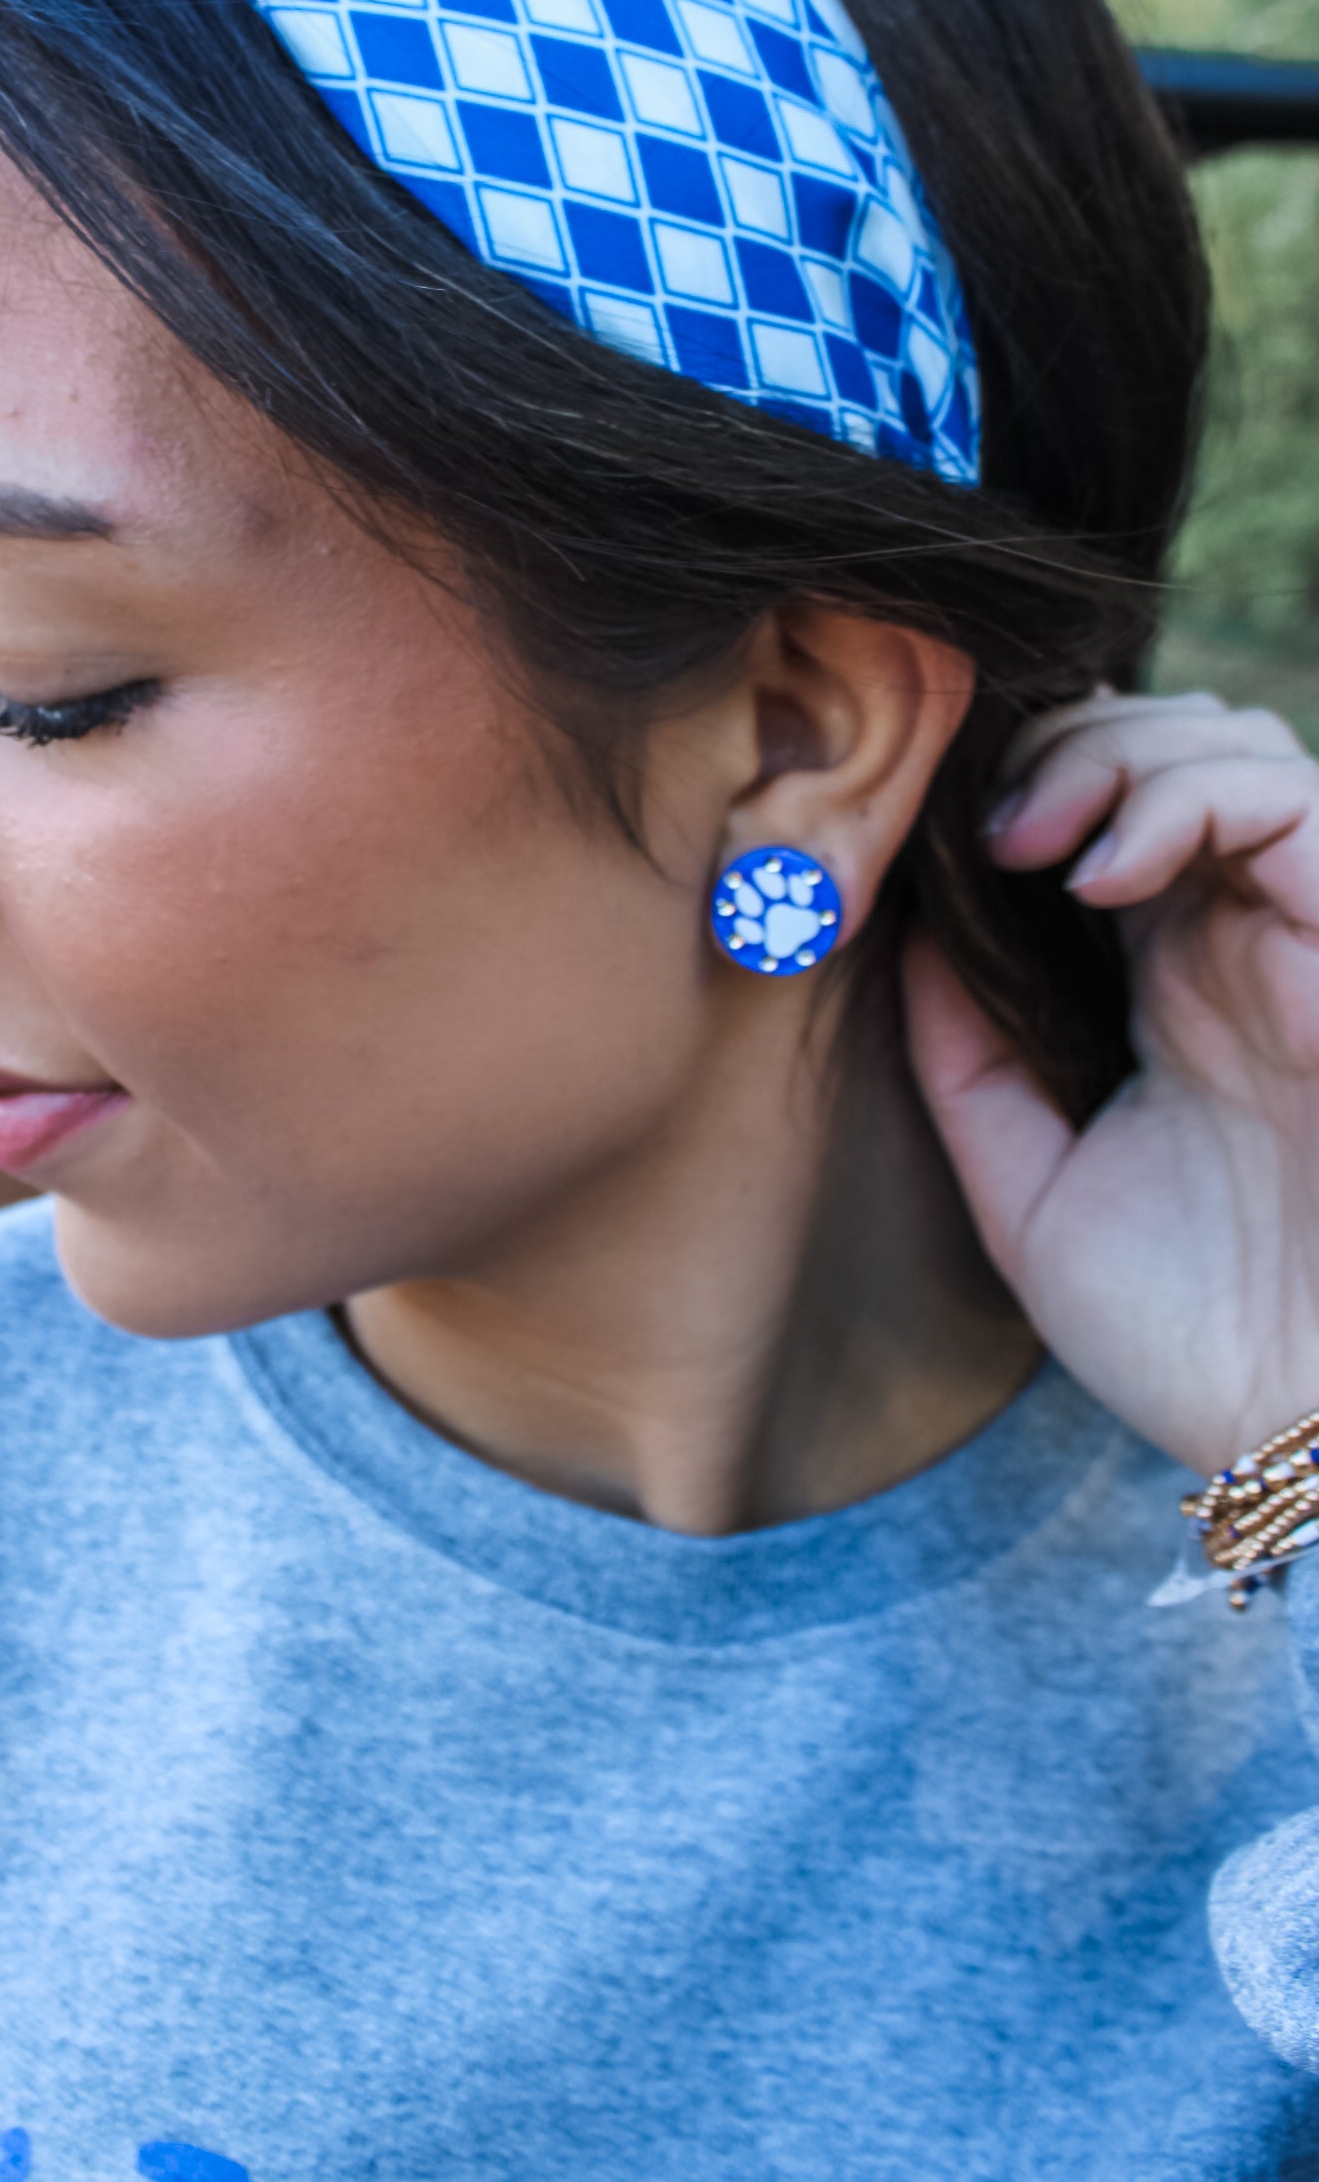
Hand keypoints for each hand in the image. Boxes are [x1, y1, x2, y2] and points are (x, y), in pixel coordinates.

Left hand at [904, 689, 1318, 1474]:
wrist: (1304, 1436)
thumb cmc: (1186, 1339)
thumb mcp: (1028, 1193)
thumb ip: (966, 1065)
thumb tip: (902, 930)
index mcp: (1179, 991)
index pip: (1113, 813)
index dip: (1031, 784)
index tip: (944, 840)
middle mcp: (1249, 947)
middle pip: (1175, 745)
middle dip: (1067, 746)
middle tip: (992, 828)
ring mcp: (1310, 944)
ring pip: (1238, 745)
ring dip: (1120, 753)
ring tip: (1039, 842)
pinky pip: (1295, 803)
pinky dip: (1188, 798)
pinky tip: (1102, 874)